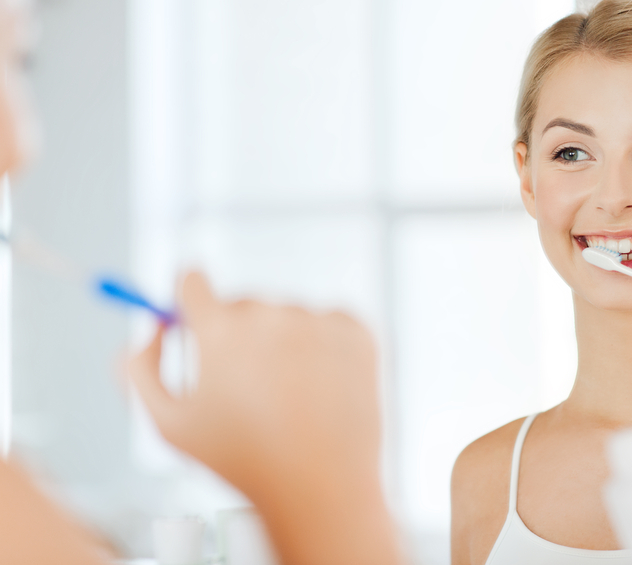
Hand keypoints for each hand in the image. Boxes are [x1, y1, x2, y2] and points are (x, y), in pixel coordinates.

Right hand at [129, 272, 380, 487]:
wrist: (321, 486)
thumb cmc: (241, 461)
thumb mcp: (169, 424)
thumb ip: (140, 369)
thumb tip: (152, 327)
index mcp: (219, 328)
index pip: (191, 280)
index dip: (188, 299)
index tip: (193, 315)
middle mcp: (270, 312)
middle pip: (242, 302)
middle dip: (236, 333)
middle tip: (246, 383)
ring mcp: (317, 319)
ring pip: (288, 317)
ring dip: (282, 343)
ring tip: (288, 399)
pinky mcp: (356, 329)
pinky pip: (329, 324)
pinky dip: (323, 348)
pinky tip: (320, 389)